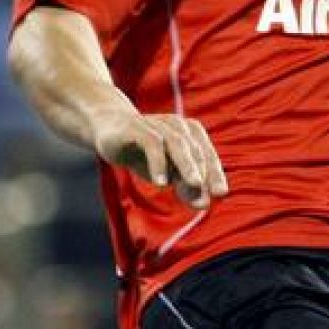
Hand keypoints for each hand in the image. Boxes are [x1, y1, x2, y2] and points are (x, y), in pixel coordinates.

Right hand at [94, 109, 228, 207]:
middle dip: (204, 172)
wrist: (108, 128)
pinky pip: (152, 142)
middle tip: (211, 194)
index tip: (220, 193)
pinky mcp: (136, 127)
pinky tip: (161, 183)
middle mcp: (176, 125)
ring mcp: (156, 124)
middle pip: (195, 149)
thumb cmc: (144, 151)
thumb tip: (204, 205)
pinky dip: (159, 162)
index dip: (215, 173)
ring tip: (194, 185)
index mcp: (189, 133)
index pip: (206, 154)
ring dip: (187, 165)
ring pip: (177, 143)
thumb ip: (185, 186)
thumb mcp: (167, 172)